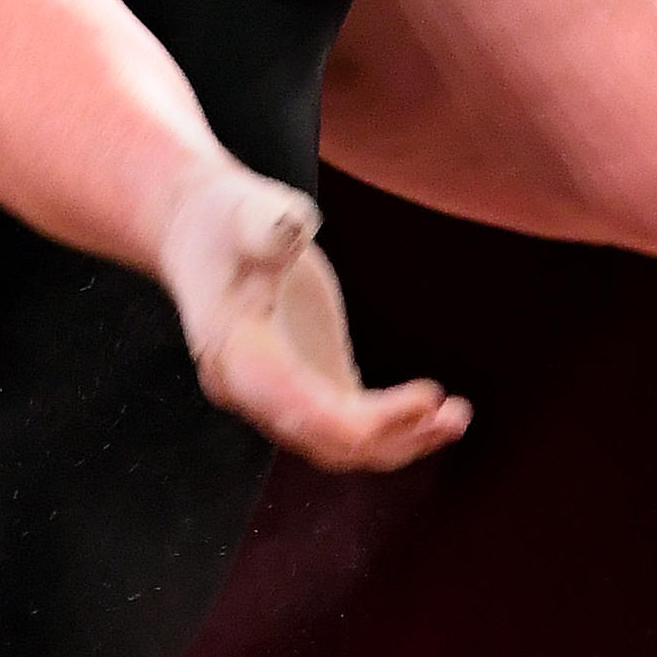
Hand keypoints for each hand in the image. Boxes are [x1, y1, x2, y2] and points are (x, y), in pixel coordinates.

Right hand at [160, 169, 471, 468]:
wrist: (199, 229)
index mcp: (236, 357)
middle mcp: (250, 392)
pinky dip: (392, 427)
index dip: (366, 418)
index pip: (302, 410)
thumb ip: (267, 226)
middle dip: (391, 436)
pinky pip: (346, 426)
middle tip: (453, 413)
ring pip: (338, 445)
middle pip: (323, 441)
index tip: (428, 397)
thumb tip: (289, 229)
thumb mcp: (246, 211)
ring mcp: (277, 393)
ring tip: (457, 417)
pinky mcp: (304, 383)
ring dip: (399, 441)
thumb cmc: (226, 216)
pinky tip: (438, 411)